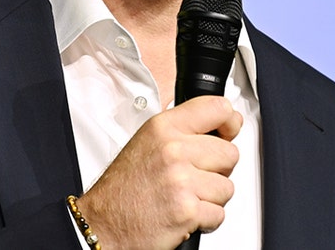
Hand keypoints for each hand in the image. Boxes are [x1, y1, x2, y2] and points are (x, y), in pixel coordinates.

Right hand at [76, 95, 242, 249]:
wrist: (104, 225)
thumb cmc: (123, 189)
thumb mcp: (147, 142)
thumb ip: (182, 130)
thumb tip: (225, 123)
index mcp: (163, 127)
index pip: (217, 109)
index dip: (229, 123)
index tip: (227, 133)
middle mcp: (172, 150)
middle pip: (230, 153)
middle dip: (218, 170)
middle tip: (194, 178)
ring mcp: (181, 180)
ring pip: (227, 186)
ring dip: (211, 198)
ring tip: (185, 198)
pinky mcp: (187, 210)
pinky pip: (219, 213)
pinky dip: (206, 220)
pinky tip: (184, 215)